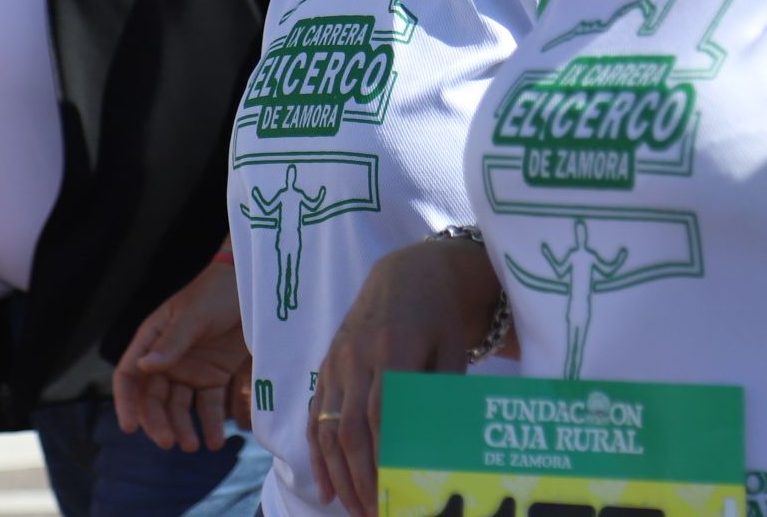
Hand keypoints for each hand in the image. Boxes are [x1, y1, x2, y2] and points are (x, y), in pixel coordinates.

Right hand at [113, 258, 249, 453]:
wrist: (255, 285)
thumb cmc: (218, 292)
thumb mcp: (194, 315)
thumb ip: (172, 343)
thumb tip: (144, 367)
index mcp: (152, 340)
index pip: (129, 376)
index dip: (126, 402)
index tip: (129, 427)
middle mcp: (167, 359)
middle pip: (154, 399)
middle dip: (158, 422)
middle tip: (169, 443)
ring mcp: (191, 369)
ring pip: (179, 407)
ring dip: (183, 427)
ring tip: (195, 446)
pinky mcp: (215, 375)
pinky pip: (208, 404)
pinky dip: (210, 423)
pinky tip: (215, 440)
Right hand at [310, 235, 502, 516]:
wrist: (406, 274)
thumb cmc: (439, 317)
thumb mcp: (451, 350)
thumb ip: (441, 395)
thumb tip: (438, 453)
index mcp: (394, 348)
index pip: (382, 415)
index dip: (383, 458)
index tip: (394, 493)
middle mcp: (357, 356)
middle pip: (350, 428)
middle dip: (361, 478)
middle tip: (376, 514)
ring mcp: (336, 361)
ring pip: (328, 428)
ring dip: (340, 475)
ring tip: (356, 510)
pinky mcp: (326, 366)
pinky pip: (315, 417)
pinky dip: (318, 456)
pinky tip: (326, 489)